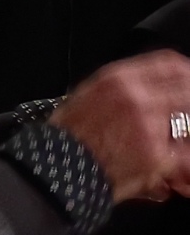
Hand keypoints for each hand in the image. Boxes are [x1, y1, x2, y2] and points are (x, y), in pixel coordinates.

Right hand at [56, 50, 189, 202]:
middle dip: (188, 98)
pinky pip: (183, 156)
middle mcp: (137, 98)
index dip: (185, 71)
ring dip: (186, 131)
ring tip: (179, 142)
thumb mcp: (88, 96)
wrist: (57, 168)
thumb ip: (120, 89)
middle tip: (186, 108)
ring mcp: (150, 126)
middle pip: (184, 88)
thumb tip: (146, 90)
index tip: (188, 77)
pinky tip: (177, 170)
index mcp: (119, 80)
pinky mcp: (156, 156)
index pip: (168, 64)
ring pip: (187, 123)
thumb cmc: (68, 137)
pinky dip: (182, 162)